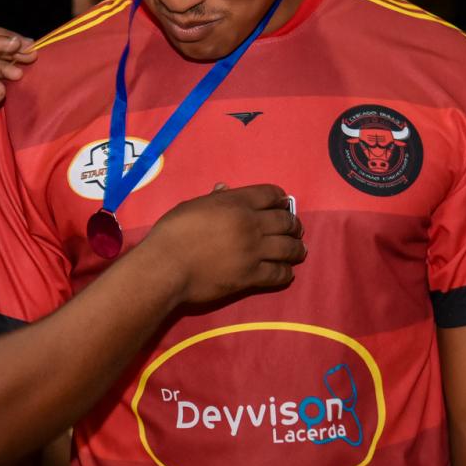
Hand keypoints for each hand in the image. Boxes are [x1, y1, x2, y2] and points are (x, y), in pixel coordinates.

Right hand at [137, 183, 305, 304]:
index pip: (271, 194)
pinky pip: (278, 274)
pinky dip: (286, 273)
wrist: (166, 266)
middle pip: (285, 220)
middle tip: (295, 230)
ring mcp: (254, 251)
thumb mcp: (191, 206)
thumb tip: (224, 190)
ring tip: (299, 251)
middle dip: (293, 225)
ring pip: (288, 248)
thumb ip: (213, 199)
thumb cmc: (172, 233)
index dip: (280, 198)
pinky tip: (286, 272)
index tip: (283, 204)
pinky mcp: (251, 276)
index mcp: (236, 202)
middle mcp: (251, 224)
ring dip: (296, 249)